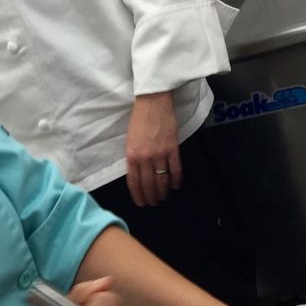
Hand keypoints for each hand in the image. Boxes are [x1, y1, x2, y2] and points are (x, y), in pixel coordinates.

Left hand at [126, 92, 182, 206]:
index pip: (134, 182)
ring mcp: (160, 154)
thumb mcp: (129, 140)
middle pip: (148, 184)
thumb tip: (138, 173)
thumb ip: (133, 157)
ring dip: (162, 192)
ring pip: (162, 180)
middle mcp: (145, 158)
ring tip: (163, 198)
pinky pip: (175, 169)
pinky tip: (176, 186)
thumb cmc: (139, 118)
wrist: (153, 102)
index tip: (141, 203)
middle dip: (150, 197)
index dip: (138, 195)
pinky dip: (176, 180)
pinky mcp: (172, 149)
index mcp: (132, 156)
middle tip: (153, 203)